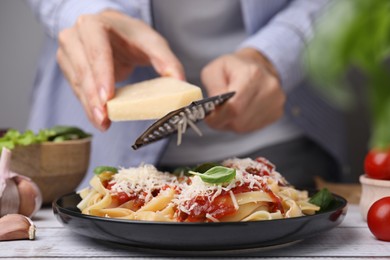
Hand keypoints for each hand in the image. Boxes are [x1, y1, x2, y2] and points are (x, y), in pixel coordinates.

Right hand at [57, 10, 183, 129]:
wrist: (113, 32)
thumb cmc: (131, 36)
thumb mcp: (152, 43)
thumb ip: (166, 60)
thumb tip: (181, 81)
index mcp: (95, 25)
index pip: (97, 51)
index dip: (102, 74)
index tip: (108, 98)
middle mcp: (76, 37)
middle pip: (84, 70)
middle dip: (94, 97)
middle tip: (104, 118)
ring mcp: (69, 53)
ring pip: (77, 83)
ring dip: (90, 106)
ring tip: (103, 123)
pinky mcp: (69, 68)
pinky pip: (77, 90)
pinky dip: (88, 106)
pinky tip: (99, 119)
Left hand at [201, 48, 284, 132]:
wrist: (260, 65)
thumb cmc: (234, 67)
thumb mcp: (215, 69)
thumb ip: (212, 88)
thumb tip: (213, 108)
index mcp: (253, 75)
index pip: (234, 108)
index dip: (218, 116)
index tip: (209, 116)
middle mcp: (269, 89)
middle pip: (238, 121)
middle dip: (223, 120)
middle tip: (217, 111)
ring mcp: (275, 103)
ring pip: (245, 127)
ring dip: (232, 122)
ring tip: (230, 108)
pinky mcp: (277, 112)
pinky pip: (253, 127)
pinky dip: (242, 122)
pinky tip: (242, 110)